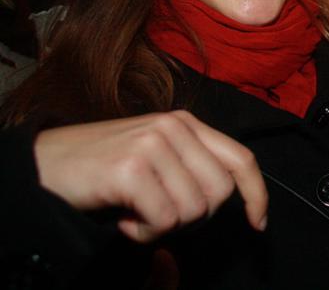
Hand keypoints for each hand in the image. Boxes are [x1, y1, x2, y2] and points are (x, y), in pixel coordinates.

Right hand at [34, 110, 267, 242]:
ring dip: (164, 226)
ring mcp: (154, 144)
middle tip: (156, 212)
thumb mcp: (154, 158)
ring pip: (194, 210)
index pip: (240, 158)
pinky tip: (122, 217)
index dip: (256, 194)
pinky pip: (164, 222)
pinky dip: (143, 232)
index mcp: (186, 123)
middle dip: (194, 217)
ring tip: (133, 211)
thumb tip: (232, 204)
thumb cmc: (100, 168)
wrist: (42, 166)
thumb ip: (191, 170)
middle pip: (220, 193)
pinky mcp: (133, 168)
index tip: (258, 223)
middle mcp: (175, 127)